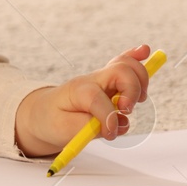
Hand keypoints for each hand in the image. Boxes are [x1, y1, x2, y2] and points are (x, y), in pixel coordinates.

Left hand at [15, 43, 154, 156]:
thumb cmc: (52, 121)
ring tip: (131, 102)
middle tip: (125, 110)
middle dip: (133, 90)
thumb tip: (116, 124)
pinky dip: (136, 59)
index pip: (98, 97)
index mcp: (78, 91)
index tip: (109, 134)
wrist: (41, 113)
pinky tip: (145, 52)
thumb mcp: (64, 131)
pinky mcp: (109, 84)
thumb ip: (90, 128)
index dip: (108, 117)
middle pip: (122, 71)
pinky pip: (124, 64)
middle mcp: (92, 81)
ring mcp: (102, 80)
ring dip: (140, 83)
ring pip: (128, 67)